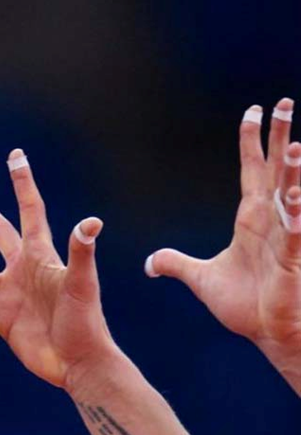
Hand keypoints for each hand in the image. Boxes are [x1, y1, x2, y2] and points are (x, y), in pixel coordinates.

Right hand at [0, 149, 115, 388]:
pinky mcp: (0, 318)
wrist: (75, 363)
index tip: (16, 157)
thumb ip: (80, 254)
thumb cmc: (83, 322)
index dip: (23, 184)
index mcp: (40, 256)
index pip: (30, 211)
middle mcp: (22, 270)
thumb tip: (91, 221)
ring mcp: (9, 294)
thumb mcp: (81, 285)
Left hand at [146, 99, 300, 379]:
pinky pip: (297, 235)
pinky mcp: (292, 263)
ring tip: (295, 144)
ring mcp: (284, 240)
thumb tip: (149, 263)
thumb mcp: (200, 278)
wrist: (264, 332)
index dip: (252, 143)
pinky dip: (298, 216)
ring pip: (291, 197)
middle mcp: (271, 222)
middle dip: (279, 138)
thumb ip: (175, 264)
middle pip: (275, 172)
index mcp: (251, 220)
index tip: (253, 111)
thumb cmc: (243, 304)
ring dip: (294, 172)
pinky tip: (298, 196)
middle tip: (283, 103)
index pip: (252, 172)